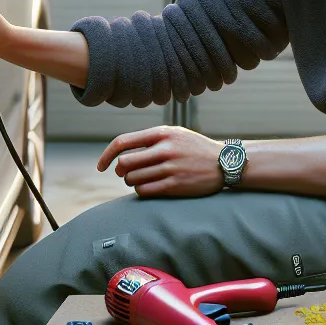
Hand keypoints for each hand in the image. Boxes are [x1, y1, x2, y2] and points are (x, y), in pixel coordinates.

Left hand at [97, 126, 223, 197]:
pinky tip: (149, 187)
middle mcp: (165, 149)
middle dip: (121, 171)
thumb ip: (149, 140)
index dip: (106, 155)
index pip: (122, 142)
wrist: (224, 163)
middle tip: (126, 174)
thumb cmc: (193, 149)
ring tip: (142, 179)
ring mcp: (170, 167)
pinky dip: (141, 190)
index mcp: (161, 133)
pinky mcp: (176, 185)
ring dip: (132, 182)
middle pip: (125, 163)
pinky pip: (145, 191)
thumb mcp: (173, 135)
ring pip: (133, 178)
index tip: (101, 166)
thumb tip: (120, 154)